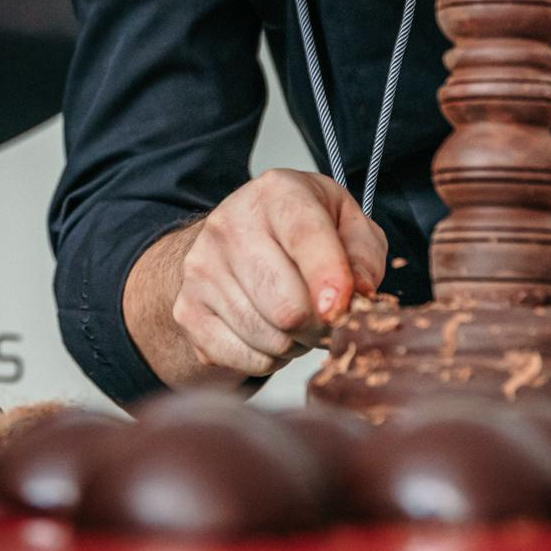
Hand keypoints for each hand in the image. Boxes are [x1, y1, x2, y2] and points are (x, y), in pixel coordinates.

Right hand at [168, 169, 388, 378]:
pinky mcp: (187, 309)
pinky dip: (268, 359)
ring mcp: (202, 268)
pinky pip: (243, 359)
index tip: (343, 309)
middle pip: (286, 306)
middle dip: (321, 325)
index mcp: (277, 192)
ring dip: (297, 342)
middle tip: (328, 318)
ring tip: (298, 320)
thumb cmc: (302, 232)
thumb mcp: (347, 224)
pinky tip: (272, 332)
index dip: (329, 279)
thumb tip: (359, 295)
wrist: (238, 238)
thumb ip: (363, 254)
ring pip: (268, 338)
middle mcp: (230, 224)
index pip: (305, 236)